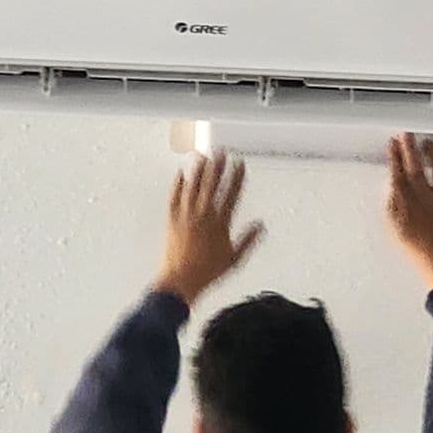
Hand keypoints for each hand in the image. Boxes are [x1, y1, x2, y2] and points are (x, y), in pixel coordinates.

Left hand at [153, 152, 263, 306]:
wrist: (180, 280)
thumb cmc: (207, 272)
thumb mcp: (235, 259)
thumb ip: (248, 240)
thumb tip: (260, 226)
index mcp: (220, 223)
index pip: (232, 193)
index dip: (237, 176)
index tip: (240, 163)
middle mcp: (203, 216)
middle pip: (213, 184)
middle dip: (218, 166)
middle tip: (221, 151)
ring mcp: (186, 216)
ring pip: (193, 186)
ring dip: (199, 170)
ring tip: (203, 156)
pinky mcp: (172, 220)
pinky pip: (175, 197)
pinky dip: (178, 184)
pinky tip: (181, 174)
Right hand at [386, 132, 432, 291]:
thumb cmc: (421, 254)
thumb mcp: (396, 231)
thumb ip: (394, 207)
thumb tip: (394, 190)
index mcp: (404, 204)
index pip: (396, 173)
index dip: (393, 157)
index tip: (392, 145)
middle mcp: (423, 197)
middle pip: (414, 166)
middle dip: (408, 148)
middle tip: (405, 135)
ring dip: (430, 151)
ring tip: (426, 142)